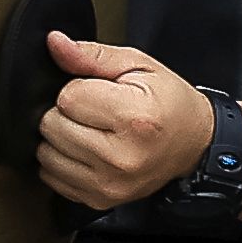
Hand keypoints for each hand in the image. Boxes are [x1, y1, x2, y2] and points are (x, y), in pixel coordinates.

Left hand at [35, 32, 218, 212]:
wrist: (195, 144)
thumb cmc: (170, 103)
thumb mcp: (138, 66)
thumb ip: (92, 55)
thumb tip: (54, 42)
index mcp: (134, 119)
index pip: (67, 98)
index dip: (78, 88)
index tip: (100, 93)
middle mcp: (121, 157)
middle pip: (51, 126)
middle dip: (66, 113)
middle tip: (97, 112)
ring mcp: (110, 183)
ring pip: (46, 154)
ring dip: (61, 139)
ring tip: (93, 131)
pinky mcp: (100, 200)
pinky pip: (53, 178)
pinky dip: (63, 162)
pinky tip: (88, 151)